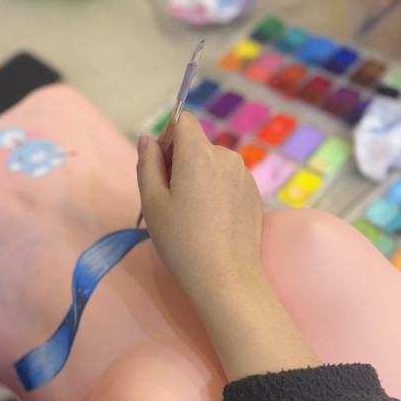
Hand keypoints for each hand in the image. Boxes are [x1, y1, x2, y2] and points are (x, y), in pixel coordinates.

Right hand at [136, 113, 263, 305]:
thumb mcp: (152, 202)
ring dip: (198, 179)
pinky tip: (211, 222)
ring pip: (212, 164)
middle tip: (171, 202)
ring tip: (192, 216)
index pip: (184, 121)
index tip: (161, 169)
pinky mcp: (253, 194)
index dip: (167, 138)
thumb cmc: (182, 242)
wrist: (226, 279)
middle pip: (197, 145)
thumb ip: (147, 163)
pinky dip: (215, 192)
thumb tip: (148, 140)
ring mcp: (244, 176)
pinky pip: (227, 181)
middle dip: (180, 163)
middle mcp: (227, 157)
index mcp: (199, 154)